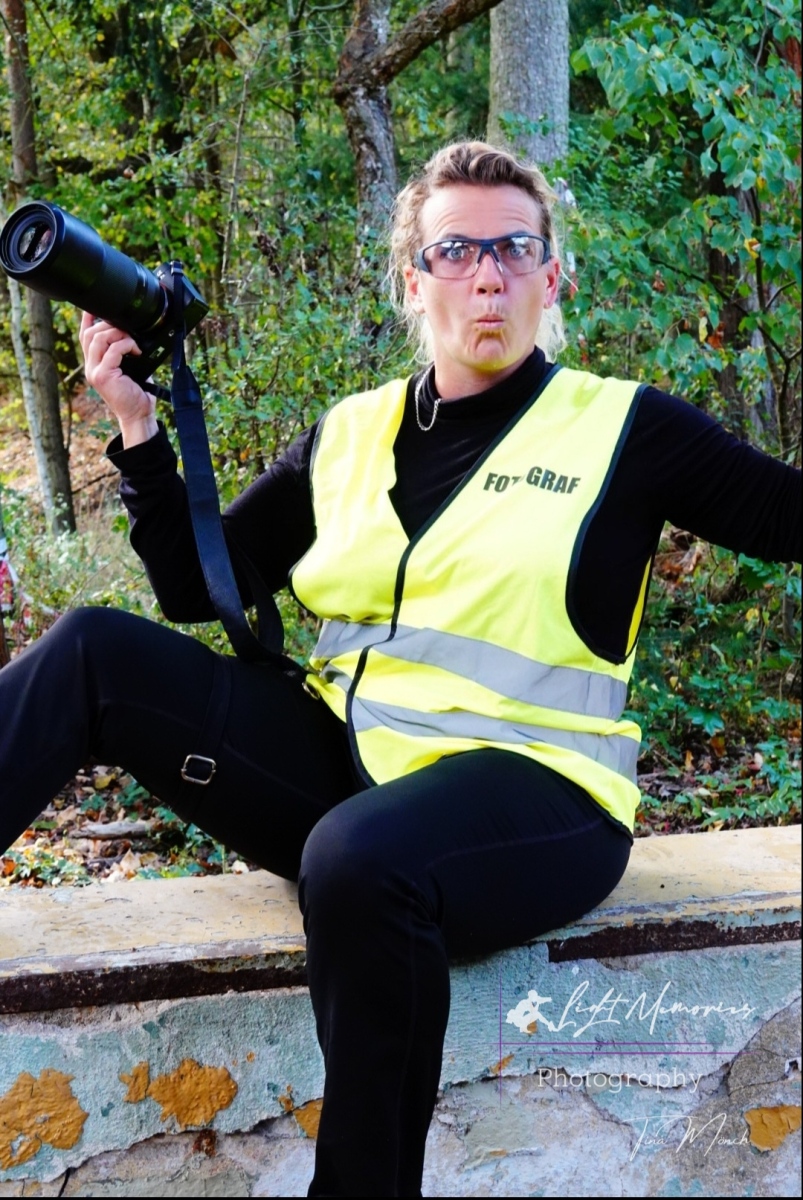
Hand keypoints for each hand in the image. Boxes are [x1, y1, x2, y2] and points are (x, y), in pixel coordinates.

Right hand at [79, 312, 157, 446]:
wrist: (139, 414)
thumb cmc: (136, 392)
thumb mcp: (130, 367)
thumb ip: (123, 350)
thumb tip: (131, 330)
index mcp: (94, 363)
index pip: (84, 337)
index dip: (87, 320)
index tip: (93, 307)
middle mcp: (90, 367)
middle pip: (90, 334)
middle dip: (108, 325)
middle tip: (127, 328)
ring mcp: (94, 372)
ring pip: (99, 339)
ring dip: (118, 334)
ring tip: (132, 341)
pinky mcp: (103, 376)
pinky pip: (113, 350)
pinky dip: (126, 345)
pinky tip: (137, 351)